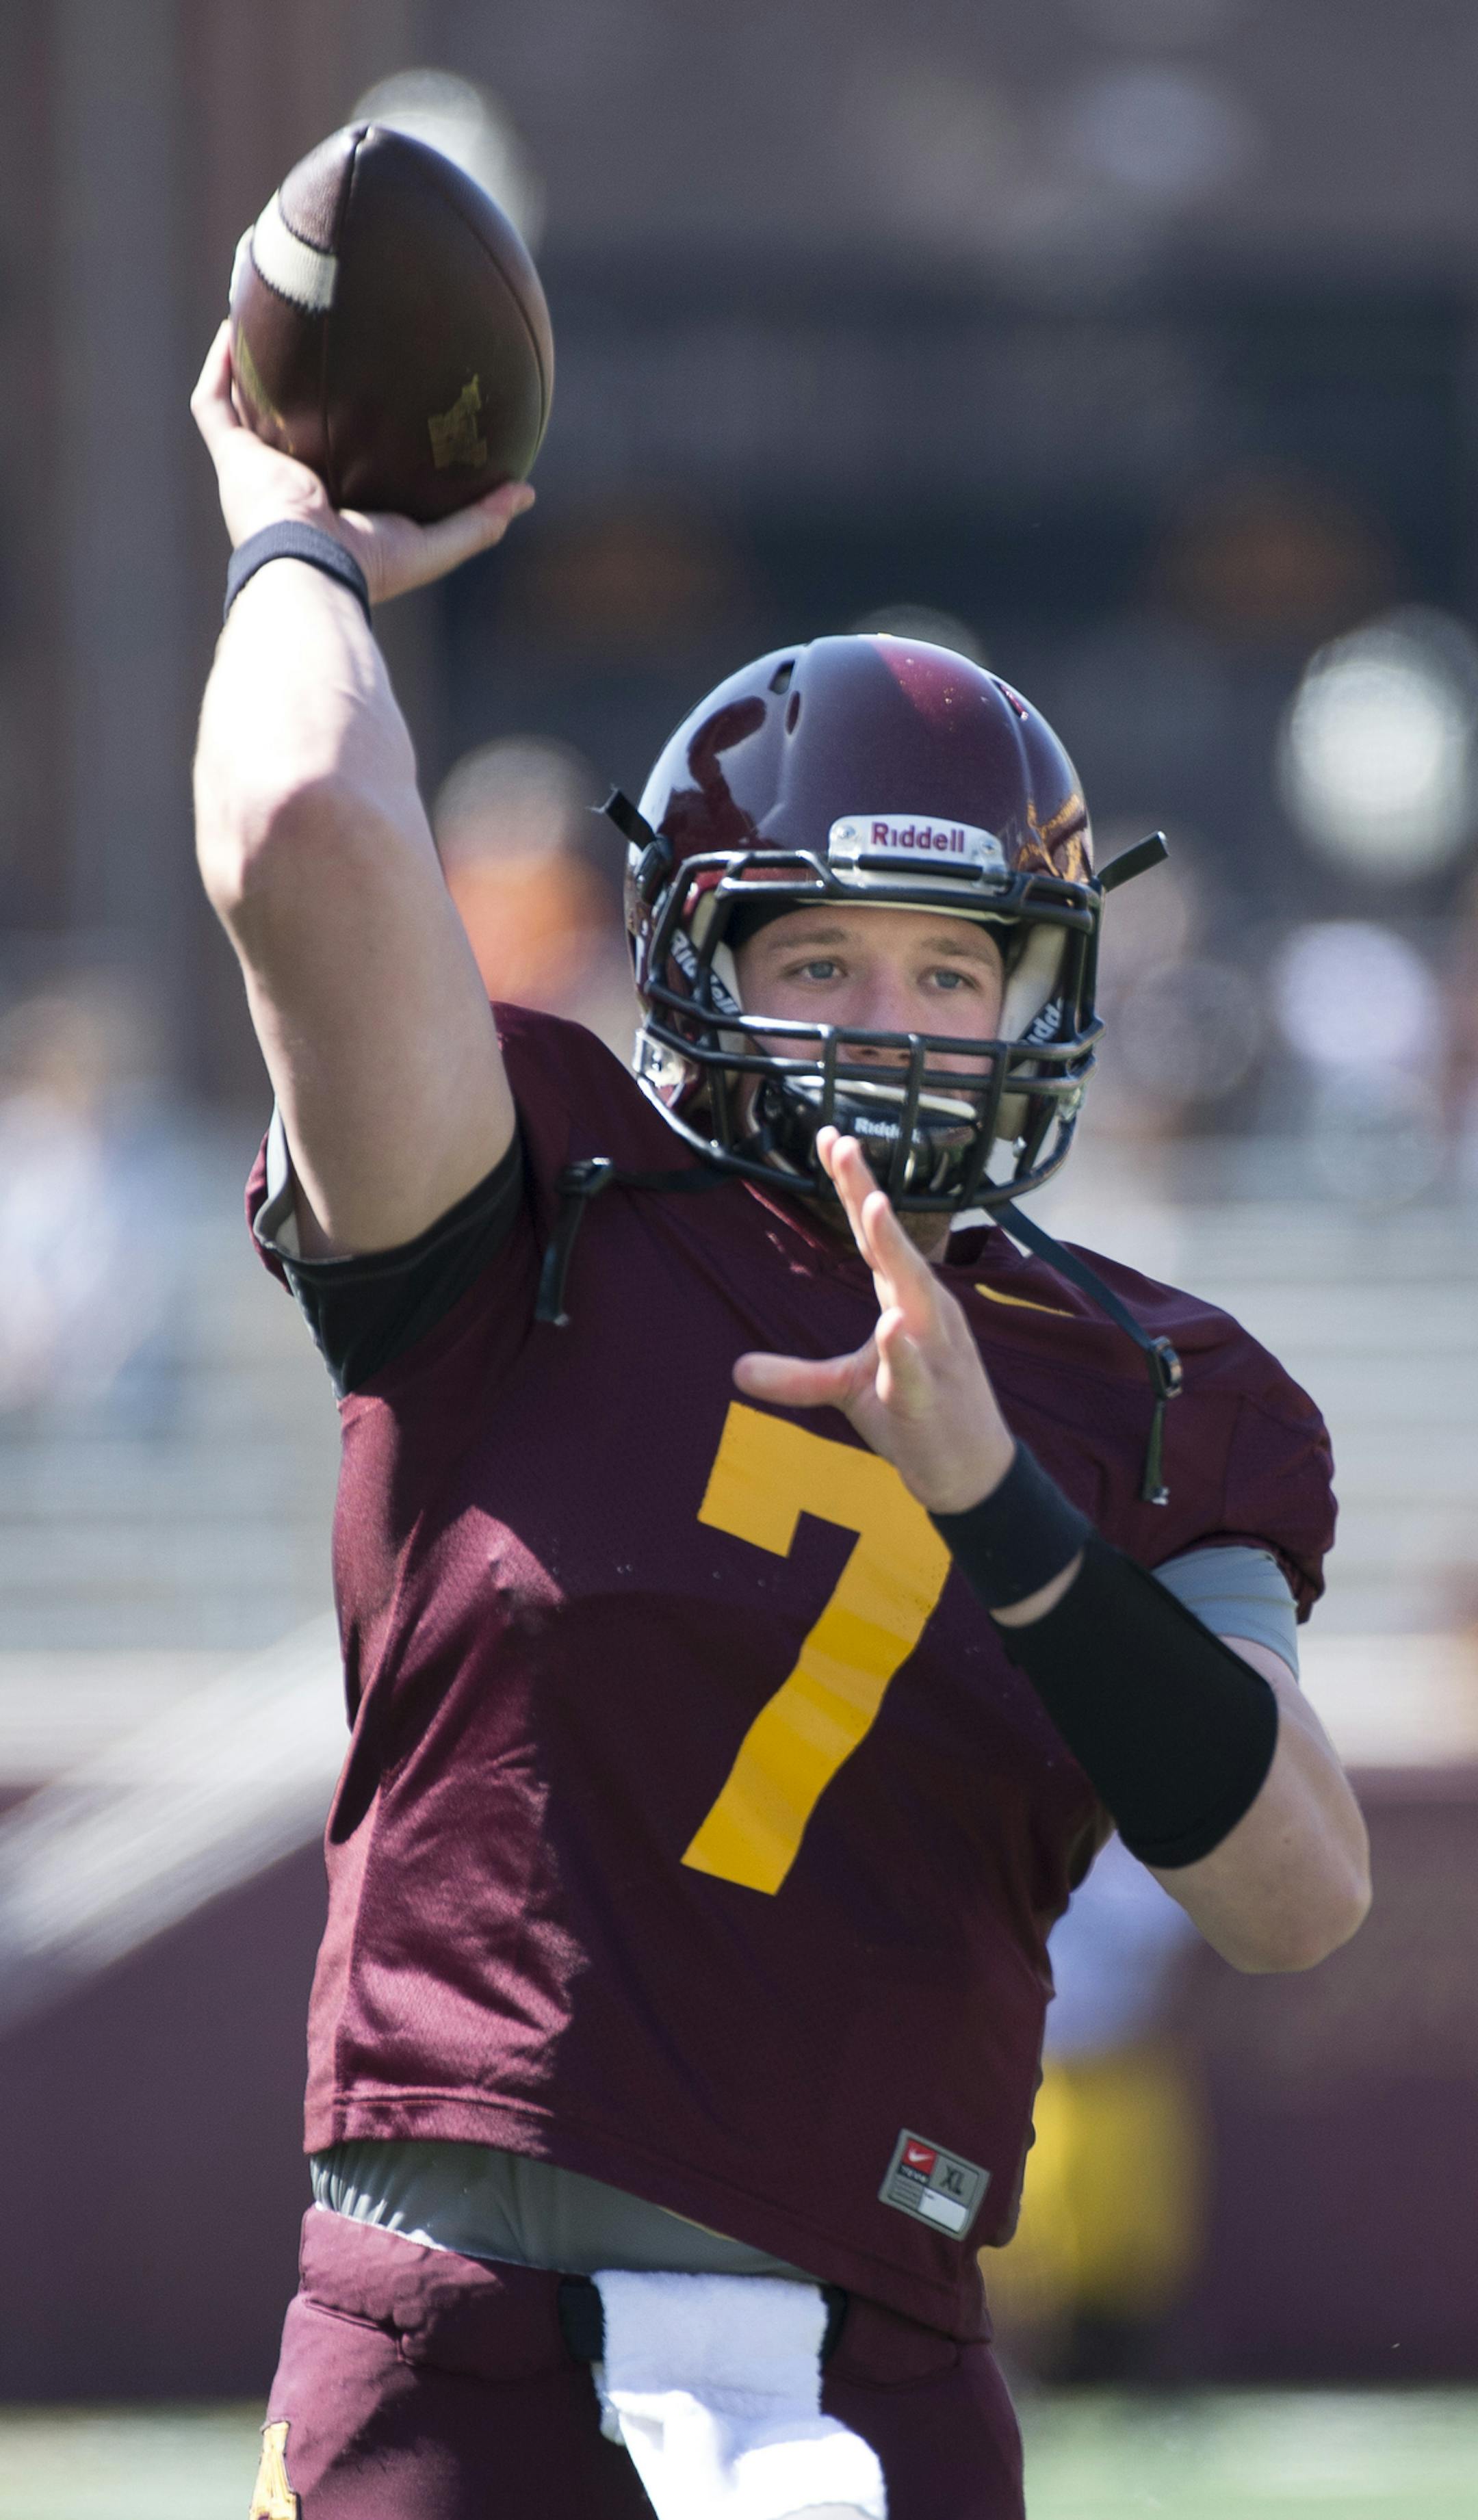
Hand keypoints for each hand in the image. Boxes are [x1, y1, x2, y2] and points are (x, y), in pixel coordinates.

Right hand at [189, 321, 533, 605]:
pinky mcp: (231, 458)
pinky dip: (220, 365)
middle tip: (314, 338)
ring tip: (262, 311)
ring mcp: (253, 471)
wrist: (312, 570)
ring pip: (243, 405)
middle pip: (286, 425)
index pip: (337, 460)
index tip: (368, 389)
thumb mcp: (435, 543)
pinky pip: (215, 402)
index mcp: (328, 506)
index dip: (346, 428)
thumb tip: (526, 493)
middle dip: (292, 388)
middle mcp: (286, 484)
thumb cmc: (369, 567)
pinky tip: (234, 323)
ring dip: (247, 363)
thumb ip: (479, 519)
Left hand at [733, 1129, 1015, 1512]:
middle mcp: (927, 1314)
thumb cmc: (917, 1418)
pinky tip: (892, 1326)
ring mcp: (934, 1353)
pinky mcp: (932, 1398)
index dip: (854, 1186)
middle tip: (843, 1144)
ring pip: (915, 1294)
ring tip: (871, 1207)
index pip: (876, 1235)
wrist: (971, 1475)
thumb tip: (737, 1370)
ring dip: (894, 1250)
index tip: (830, 1137)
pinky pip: (915, 1370)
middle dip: (868, 1194)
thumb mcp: (848, 1390)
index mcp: (907, 1302)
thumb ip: (797, 1377)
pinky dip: (903, 1349)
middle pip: (894, 1245)